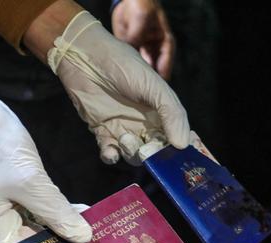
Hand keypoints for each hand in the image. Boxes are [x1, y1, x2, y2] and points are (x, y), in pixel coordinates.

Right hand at [0, 82, 91, 242]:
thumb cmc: (0, 147)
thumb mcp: (32, 181)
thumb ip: (57, 212)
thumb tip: (84, 237)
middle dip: (59, 241)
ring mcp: (1, 211)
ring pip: (36, 227)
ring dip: (61, 226)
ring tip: (91, 228)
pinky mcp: (12, 198)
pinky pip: (36, 212)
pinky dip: (55, 212)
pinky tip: (79, 212)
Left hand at [25, 7, 188, 165]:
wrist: (86, 56)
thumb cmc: (123, 65)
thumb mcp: (154, 86)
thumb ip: (171, 113)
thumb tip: (183, 144)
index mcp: (162, 112)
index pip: (177, 135)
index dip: (182, 148)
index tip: (184, 157)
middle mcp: (145, 123)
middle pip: (157, 151)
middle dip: (155, 156)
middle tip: (149, 150)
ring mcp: (123, 128)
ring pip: (134, 155)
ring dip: (132, 153)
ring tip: (126, 139)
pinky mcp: (102, 131)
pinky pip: (110, 153)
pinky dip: (111, 157)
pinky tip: (111, 151)